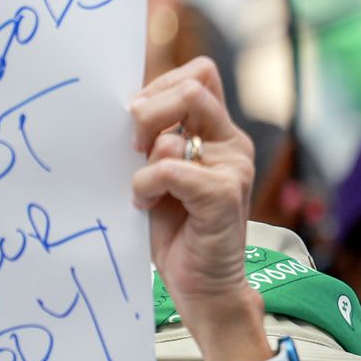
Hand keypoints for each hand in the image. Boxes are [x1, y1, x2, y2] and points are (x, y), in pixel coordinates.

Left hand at [130, 58, 260, 341]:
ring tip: (142, 187)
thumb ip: (158, 141)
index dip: (162, 84)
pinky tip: (146, 206)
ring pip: (179, 122)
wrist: (203, 287)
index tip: (137, 119)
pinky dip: (145, 185)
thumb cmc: (178, 232)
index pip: (200, 74)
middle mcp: (232, 144)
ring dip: (144, 155)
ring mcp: (233, 167)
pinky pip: (168, 168)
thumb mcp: (164, 175)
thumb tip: (127, 108)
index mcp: (219, 134)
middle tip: (133, 145)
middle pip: (191, 86)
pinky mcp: (223, 193)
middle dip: (149, 109)